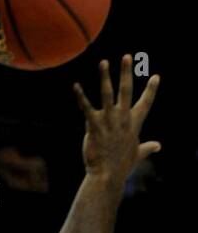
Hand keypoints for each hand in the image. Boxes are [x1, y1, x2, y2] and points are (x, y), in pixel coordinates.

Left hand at [74, 55, 160, 186]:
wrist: (107, 176)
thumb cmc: (121, 167)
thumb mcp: (138, 155)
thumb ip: (147, 147)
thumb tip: (158, 146)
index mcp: (134, 123)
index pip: (146, 103)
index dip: (151, 90)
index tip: (155, 76)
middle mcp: (123, 119)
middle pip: (126, 90)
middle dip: (126, 72)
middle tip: (126, 56)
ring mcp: (108, 121)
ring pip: (107, 94)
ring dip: (105, 77)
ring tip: (103, 62)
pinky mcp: (94, 126)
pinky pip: (86, 108)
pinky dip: (80, 96)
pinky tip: (75, 86)